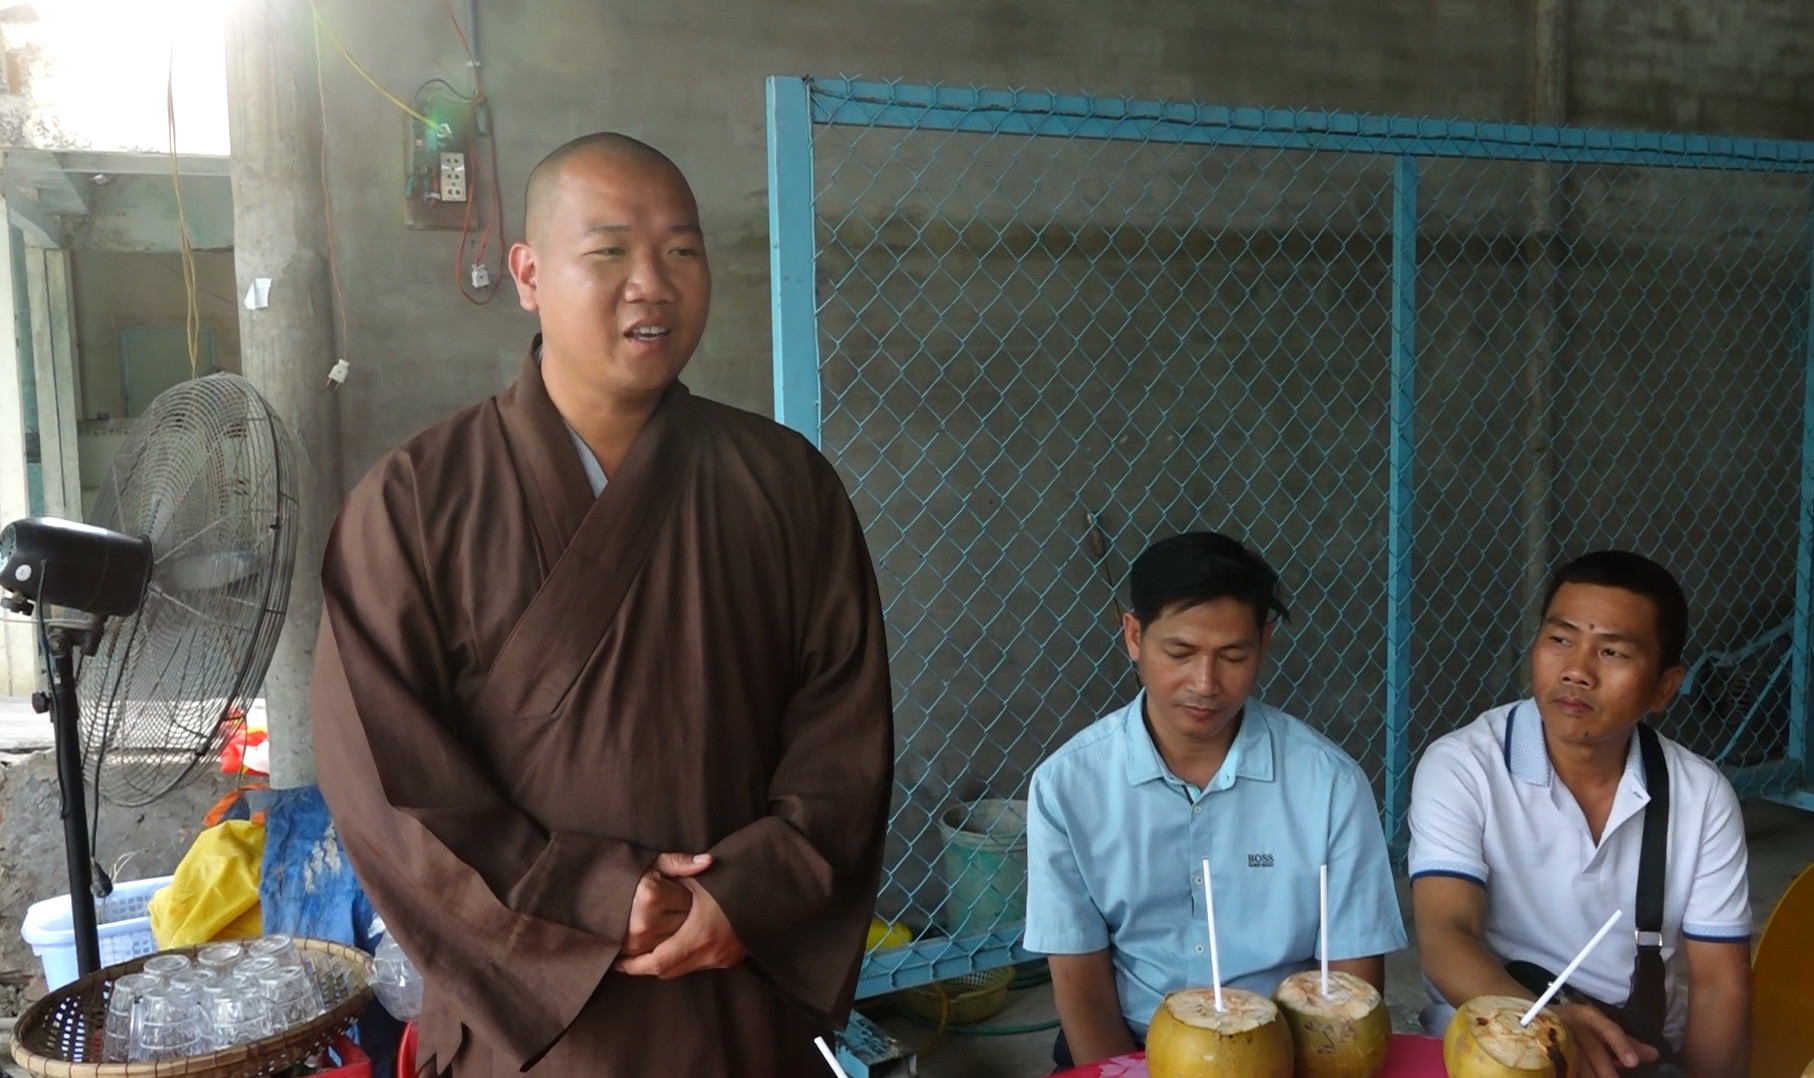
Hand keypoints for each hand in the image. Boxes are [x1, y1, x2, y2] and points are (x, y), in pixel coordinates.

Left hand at [613, 877, 746, 978]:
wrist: (774, 892)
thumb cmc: (735, 880)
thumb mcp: (702, 874)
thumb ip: (678, 868)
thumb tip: (650, 882)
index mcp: (700, 933)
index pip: (658, 962)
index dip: (635, 965)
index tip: (619, 962)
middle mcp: (712, 952)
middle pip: (669, 970)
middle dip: (647, 966)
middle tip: (628, 960)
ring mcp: (723, 958)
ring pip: (684, 969)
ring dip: (668, 961)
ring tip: (651, 949)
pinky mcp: (731, 959)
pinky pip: (700, 964)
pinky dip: (686, 957)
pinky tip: (679, 944)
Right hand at [621, 852, 712, 957]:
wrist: (588, 893)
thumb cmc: (624, 874)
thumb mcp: (652, 863)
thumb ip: (680, 863)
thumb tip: (708, 861)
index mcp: (652, 895)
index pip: (689, 901)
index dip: (687, 895)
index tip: (679, 890)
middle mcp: (646, 922)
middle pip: (685, 924)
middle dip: (685, 914)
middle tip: (673, 904)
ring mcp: (637, 941)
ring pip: (675, 942)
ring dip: (675, 931)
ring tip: (663, 916)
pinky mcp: (630, 953)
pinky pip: (660, 954)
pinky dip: (663, 945)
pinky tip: (659, 933)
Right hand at [1555, 1002, 1660, 1077]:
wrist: (1536, 1018)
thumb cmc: (1577, 1025)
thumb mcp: (1600, 1028)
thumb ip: (1626, 1043)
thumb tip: (1654, 1055)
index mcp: (1588, 1015)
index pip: (1608, 1029)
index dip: (1621, 1045)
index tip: (1633, 1063)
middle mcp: (1572, 1023)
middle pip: (1592, 1048)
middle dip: (1604, 1068)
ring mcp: (1556, 1036)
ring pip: (1575, 1060)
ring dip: (1588, 1074)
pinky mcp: (1546, 1049)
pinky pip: (1562, 1066)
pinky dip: (1572, 1073)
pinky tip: (1576, 1076)